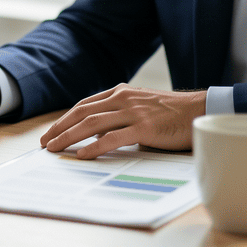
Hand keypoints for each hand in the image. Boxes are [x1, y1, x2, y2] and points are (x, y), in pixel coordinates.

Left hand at [39, 84, 205, 158]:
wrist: (201, 110)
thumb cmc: (172, 113)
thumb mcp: (141, 108)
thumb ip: (120, 117)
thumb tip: (98, 134)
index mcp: (120, 92)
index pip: (84, 105)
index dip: (65, 119)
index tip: (52, 132)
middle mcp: (122, 98)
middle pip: (82, 112)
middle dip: (60, 128)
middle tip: (45, 142)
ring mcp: (133, 112)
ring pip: (91, 124)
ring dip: (69, 137)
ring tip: (55, 149)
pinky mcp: (144, 127)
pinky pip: (112, 138)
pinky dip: (93, 146)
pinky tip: (81, 155)